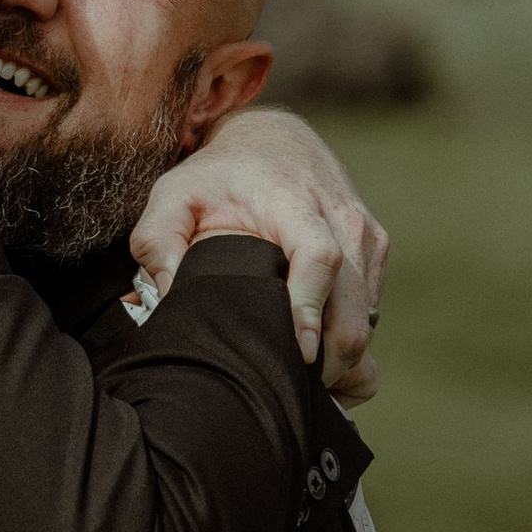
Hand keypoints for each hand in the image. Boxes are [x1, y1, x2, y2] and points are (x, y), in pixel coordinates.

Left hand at [133, 108, 386, 396]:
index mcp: (294, 202)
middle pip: (354, 304)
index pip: (319, 259)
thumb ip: (156, 241)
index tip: (298, 355)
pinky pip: (373, 309)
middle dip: (332, 359)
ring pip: (368, 316)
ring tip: (300, 383)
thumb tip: (164, 297)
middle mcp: (342, 218)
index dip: (311, 312)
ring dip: (343, 357)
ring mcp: (366, 235)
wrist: (272, 140)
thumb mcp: (172, 195)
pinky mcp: (375, 249)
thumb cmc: (216, 175)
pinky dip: (350, 341)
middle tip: (293, 391)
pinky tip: (314, 357)